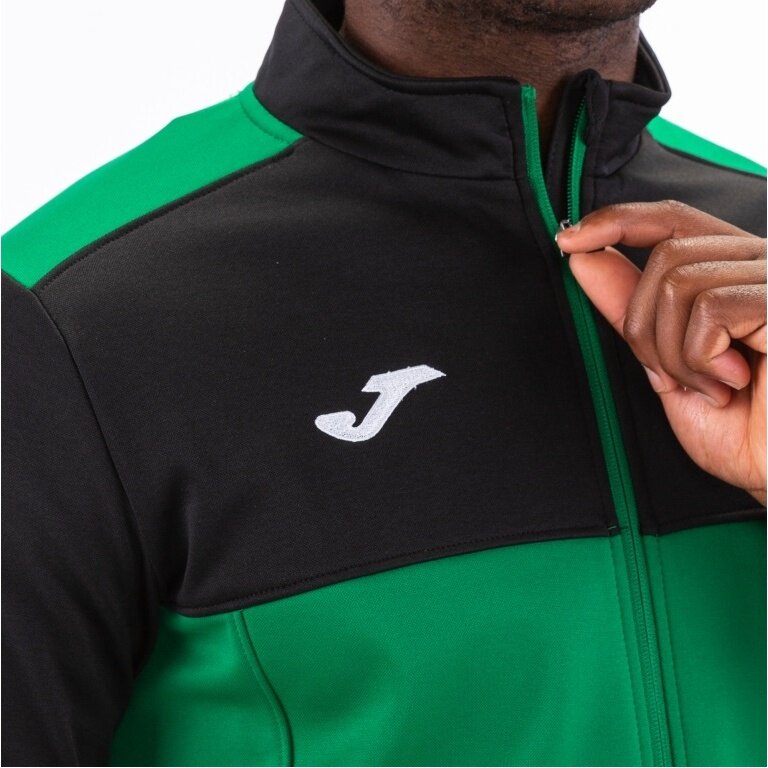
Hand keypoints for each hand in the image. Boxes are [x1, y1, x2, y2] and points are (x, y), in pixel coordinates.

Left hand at [556, 201, 766, 505]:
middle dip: (646, 326)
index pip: (672, 220)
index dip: (618, 221)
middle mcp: (762, 264)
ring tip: (711, 386)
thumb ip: (630, 309)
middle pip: (666, 255)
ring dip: (673, 351)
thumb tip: (584, 256)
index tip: (571, 240)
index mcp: (735, 273)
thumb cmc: (743, 428)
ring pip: (680, 281)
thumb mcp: (668, 362)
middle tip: (674, 377)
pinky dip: (700, 358)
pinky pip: (710, 309)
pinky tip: (733, 384)